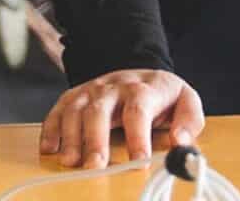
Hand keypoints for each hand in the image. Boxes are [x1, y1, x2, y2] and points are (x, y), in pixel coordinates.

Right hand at [39, 69, 203, 169]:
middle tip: (95, 165)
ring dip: (71, 136)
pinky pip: (59, 109)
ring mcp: (92, 89)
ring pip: (76, 109)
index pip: (138, 109)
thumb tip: (181, 142)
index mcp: (144, 87)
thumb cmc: (164, 97)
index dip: (137, 136)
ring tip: (71, 162)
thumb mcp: (187, 102)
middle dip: (95, 139)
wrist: (141, 74)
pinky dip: (51, 128)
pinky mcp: (76, 95)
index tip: (138, 162)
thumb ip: (189, 122)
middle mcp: (114, 86)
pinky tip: (49, 149)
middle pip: (100, 109)